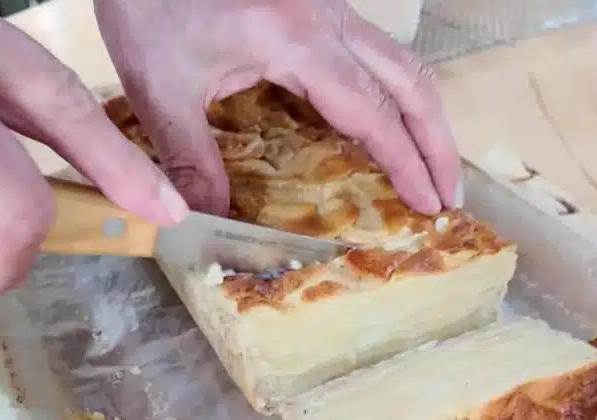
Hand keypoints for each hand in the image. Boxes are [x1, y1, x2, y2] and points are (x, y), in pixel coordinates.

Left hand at [94, 0, 460, 216]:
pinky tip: (382, 123)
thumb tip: (205, 222)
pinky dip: (392, 92)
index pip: (373, 112)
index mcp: (298, 41)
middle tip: (449, 194)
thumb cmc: (147, 2)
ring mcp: (326, 4)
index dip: (406, 162)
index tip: (428, 204)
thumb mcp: (160, 88)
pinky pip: (371, 49)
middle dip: (437, 141)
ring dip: (422, 113)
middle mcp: (327, 17)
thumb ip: (191, 159)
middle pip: (410, 80)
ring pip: (399, 59)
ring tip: (430, 164)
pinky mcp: (313, 2)